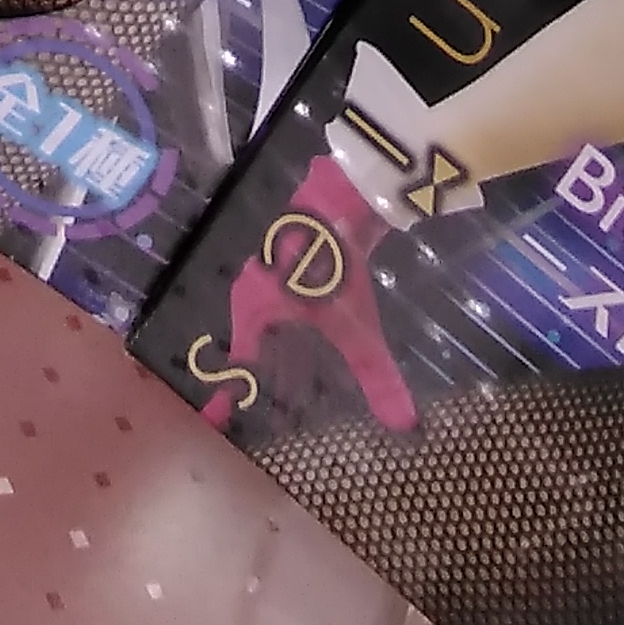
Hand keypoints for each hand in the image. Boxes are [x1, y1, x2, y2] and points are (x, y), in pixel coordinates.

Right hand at [203, 151, 417, 435]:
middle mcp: (252, 290)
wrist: (340, 200)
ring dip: (276, 349)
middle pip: (251, 342)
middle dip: (259, 375)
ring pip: (267, 321)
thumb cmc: (333, 270)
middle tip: (268, 406)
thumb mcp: (355, 329)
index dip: (234, 393)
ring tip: (293, 379)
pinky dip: (294, 325)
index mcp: (253, 310)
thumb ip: (375, 376)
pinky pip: (285, 302)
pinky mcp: (292, 256)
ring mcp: (270, 269)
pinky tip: (314, 339)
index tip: (221, 419)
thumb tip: (402, 424)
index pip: (237, 364)